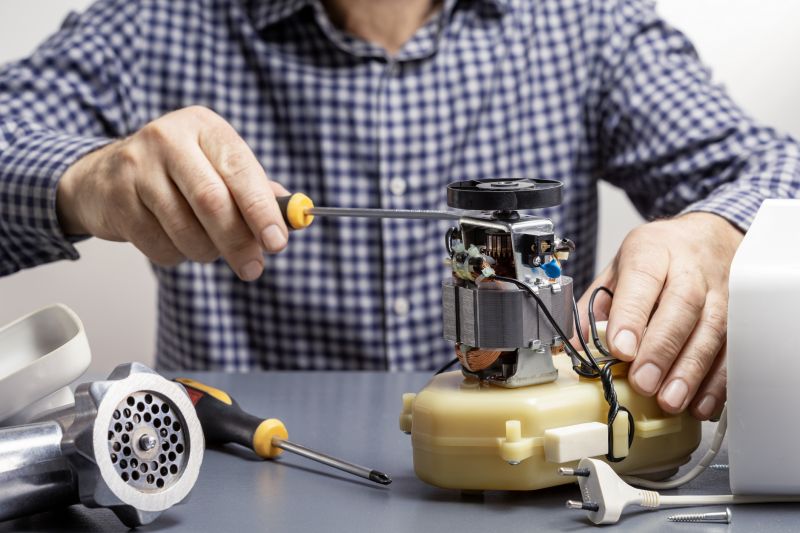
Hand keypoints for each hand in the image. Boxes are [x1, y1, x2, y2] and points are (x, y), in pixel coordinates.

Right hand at [56, 106, 288, 280]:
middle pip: (212, 202)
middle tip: (253, 268)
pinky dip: (177, 256)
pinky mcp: (116, 199)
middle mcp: (168, 139)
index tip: (278, 242)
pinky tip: (175, 241)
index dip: (262, 211)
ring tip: (209, 248)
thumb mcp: (217, 167)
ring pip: (186, 231)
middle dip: (238, 242)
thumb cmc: (178, 174)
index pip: (240, 171)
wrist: (105, 175)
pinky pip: (159, 246)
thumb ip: (255, 189)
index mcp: (204, 127)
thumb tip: (294, 216)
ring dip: (206, 252)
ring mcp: (137, 167)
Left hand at [575, 212, 742, 419]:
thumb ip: (593, 307)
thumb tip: (572, 347)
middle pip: (682, 305)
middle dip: (662, 349)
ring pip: (712, 329)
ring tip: (669, 399)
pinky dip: (718, 381)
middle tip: (644, 383)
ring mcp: (720, 291)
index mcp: (652, 251)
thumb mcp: (617, 270)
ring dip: (690, 371)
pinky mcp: (739, 316)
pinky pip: (733, 349)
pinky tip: (700, 403)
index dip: (632, 315)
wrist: (708, 237)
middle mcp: (690, 268)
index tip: (620, 348)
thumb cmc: (657, 258)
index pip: (642, 278)